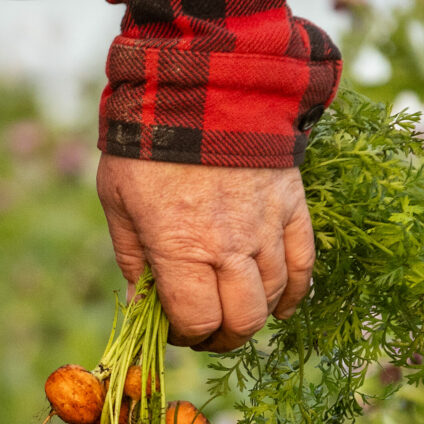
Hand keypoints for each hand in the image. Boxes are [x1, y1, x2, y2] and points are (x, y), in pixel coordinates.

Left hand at [96, 154, 314, 352]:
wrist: (205, 87)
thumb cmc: (151, 145)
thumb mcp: (119, 200)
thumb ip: (133, 259)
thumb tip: (142, 306)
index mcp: (182, 247)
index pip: (198, 321)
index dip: (186, 336)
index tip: (177, 329)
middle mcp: (230, 247)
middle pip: (243, 320)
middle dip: (225, 336)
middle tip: (211, 331)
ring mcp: (267, 229)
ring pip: (275, 297)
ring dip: (256, 313)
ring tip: (238, 309)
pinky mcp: (293, 210)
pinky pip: (304, 266)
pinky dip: (295, 293)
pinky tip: (282, 304)